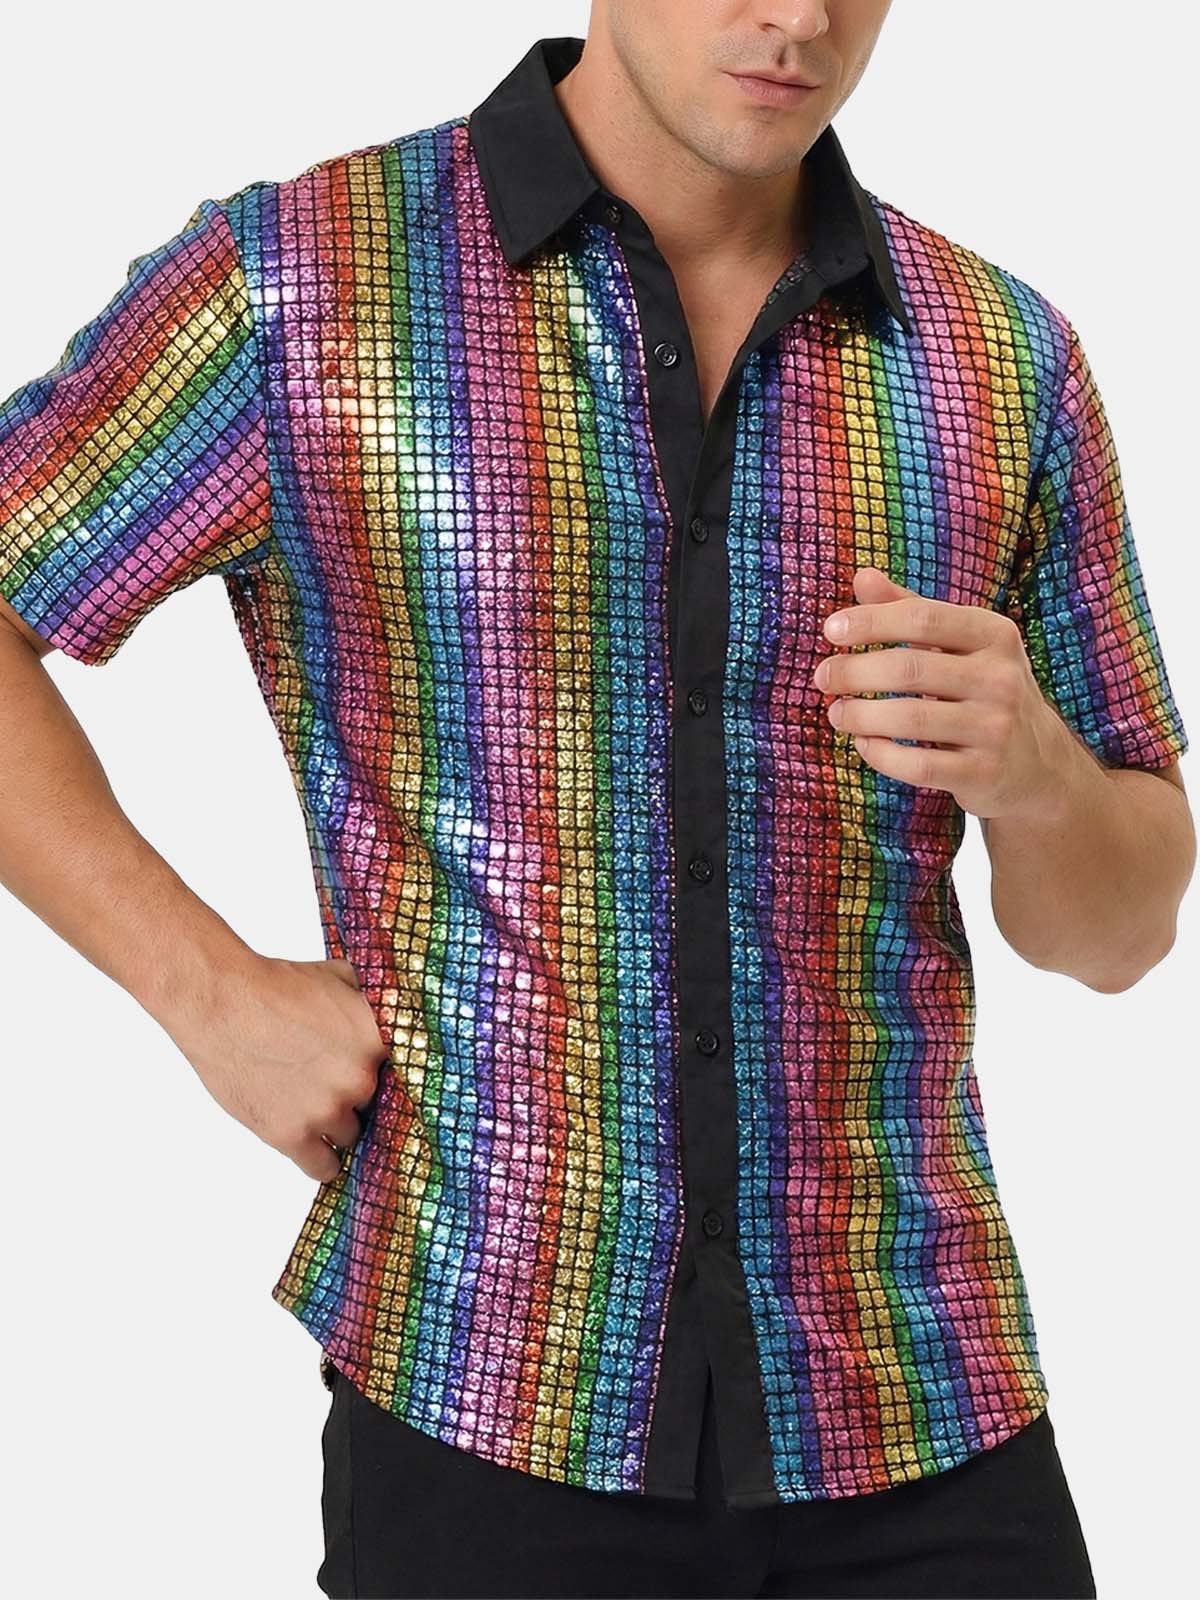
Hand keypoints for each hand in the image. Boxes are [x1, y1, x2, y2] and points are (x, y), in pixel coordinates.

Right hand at [167, 954, 389, 1181]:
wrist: (222, 1003)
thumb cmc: (277, 986)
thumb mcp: (341, 977)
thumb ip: (375, 999)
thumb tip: (397, 1006)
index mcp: (379, 1039)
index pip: (414, 1074)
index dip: (397, 1077)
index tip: (388, 1080)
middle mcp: (361, 1079)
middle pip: (378, 1104)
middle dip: (359, 1094)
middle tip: (334, 1081)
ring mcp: (327, 1110)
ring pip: (351, 1135)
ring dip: (337, 1124)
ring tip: (316, 1104)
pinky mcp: (292, 1136)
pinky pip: (324, 1167)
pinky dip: (322, 1160)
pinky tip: (316, 1147)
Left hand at [811, 565, 1075, 822]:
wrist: (1037, 762)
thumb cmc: (983, 689)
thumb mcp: (959, 644)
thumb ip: (911, 611)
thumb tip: (863, 577)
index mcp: (994, 634)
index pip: (922, 618)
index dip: (870, 621)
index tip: (831, 631)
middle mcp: (1000, 678)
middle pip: (908, 668)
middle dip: (854, 672)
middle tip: (823, 678)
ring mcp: (995, 727)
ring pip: (909, 719)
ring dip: (860, 716)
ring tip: (837, 713)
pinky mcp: (983, 771)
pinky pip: (917, 764)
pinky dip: (880, 753)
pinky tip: (864, 743)